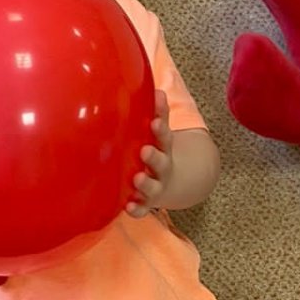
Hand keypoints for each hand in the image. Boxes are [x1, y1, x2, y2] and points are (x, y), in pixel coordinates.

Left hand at [126, 90, 171, 216]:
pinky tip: (127, 207)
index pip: (164, 136)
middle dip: (154, 157)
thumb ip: (158, 114)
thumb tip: (157, 90)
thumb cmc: (157, 150)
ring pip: (152, 187)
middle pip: (161, 163)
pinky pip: (142, 209)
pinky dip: (136, 210)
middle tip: (145, 151)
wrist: (172, 182)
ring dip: (146, 184)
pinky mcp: (146, 202)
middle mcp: (162, 168)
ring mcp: (156, 187)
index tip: (154, 122)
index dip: (160, 129)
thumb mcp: (160, 133)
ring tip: (138, 178)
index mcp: (164, 148)